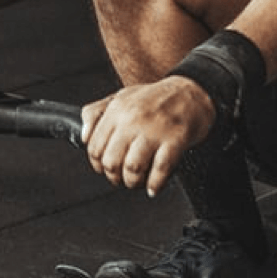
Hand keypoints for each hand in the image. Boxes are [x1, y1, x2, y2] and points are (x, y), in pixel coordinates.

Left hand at [80, 76, 217, 196]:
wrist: (194, 90)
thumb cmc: (157, 97)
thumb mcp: (121, 96)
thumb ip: (96, 113)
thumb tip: (82, 136)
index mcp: (117, 110)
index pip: (95, 147)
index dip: (98, 165)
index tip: (105, 169)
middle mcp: (133, 119)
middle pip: (111, 161)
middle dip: (114, 177)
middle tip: (121, 179)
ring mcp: (155, 130)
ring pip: (133, 167)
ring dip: (133, 182)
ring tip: (138, 182)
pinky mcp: (176, 139)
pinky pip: (160, 169)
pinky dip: (155, 184)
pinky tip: (154, 187)